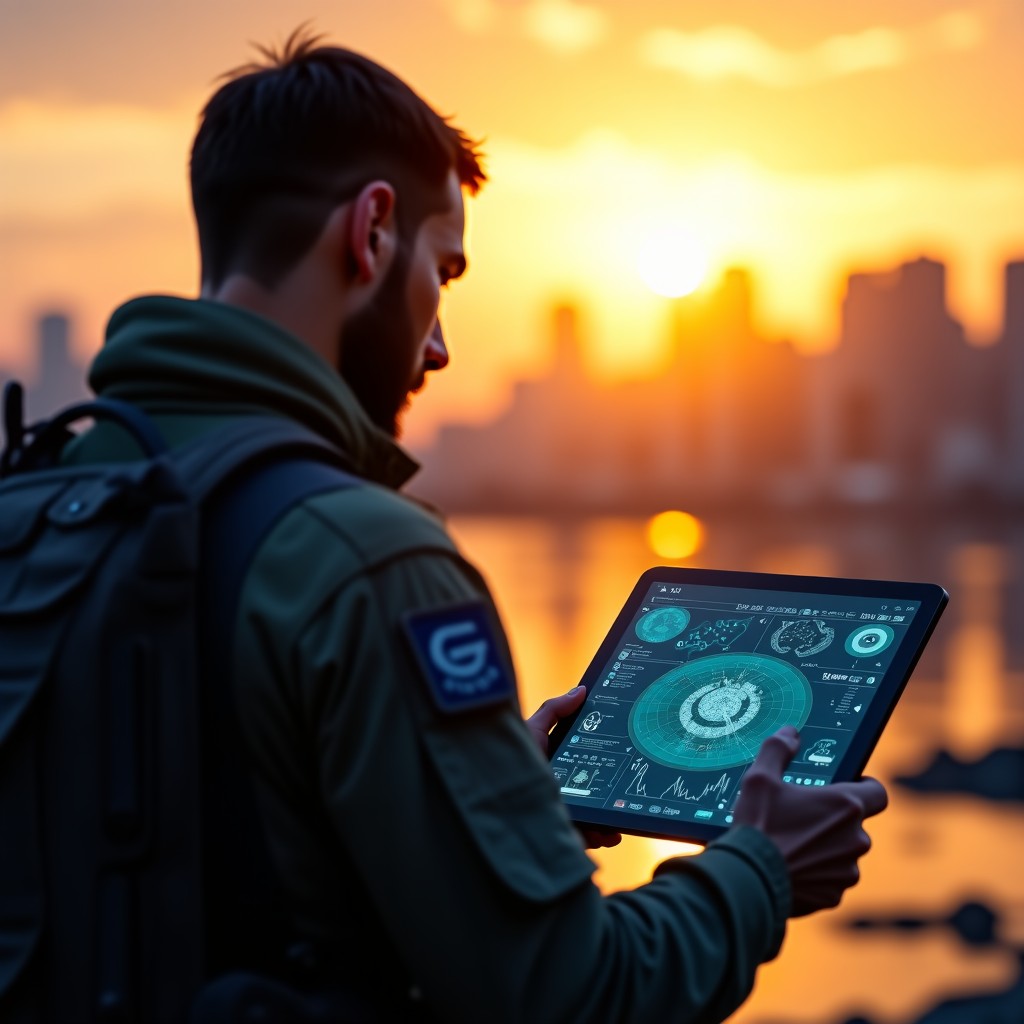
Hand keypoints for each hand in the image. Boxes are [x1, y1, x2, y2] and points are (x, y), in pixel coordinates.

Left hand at [526, 686, 622, 849]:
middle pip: (597, 791)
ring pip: (596, 817)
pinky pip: (587, 837)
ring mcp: (564, 812)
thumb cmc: (510, 757)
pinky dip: (602, 836)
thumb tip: (581, 690)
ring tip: (618, 819)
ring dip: (611, 819)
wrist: (492, 794)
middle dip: (613, 793)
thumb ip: (555, 710)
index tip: (625, 756)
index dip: (608, 760)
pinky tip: (609, 833)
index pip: (590, 762)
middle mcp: (563, 790)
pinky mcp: (561, 833)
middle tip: (626, 790)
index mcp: (560, 765)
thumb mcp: (533, 730)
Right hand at [732, 726, 887, 916]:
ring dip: (826, 849)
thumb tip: (790, 733)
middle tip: (802, 816)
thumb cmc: (758, 824)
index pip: (878, 793)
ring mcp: (847, 871)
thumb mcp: (760, 778)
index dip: (865, 788)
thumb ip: (778, 749)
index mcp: (845, 806)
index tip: (848, 787)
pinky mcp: (834, 895)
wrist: (747, 878)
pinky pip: (831, 880)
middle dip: (834, 821)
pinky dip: (816, 874)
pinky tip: (790, 867)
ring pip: (843, 854)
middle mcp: (856, 839)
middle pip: (855, 825)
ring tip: (792, 844)